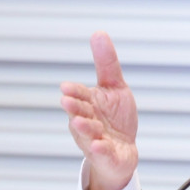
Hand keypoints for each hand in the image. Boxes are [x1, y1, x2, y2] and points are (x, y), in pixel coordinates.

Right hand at [60, 31, 138, 189]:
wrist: (122, 151)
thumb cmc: (115, 118)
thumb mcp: (115, 87)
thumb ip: (106, 63)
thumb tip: (98, 33)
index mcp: (88, 104)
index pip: (79, 95)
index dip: (74, 92)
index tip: (66, 87)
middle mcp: (87, 122)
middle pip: (80, 113)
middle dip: (74, 108)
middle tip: (68, 102)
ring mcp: (95, 140)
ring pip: (87, 134)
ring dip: (84, 127)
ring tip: (80, 122)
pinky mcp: (106, 156)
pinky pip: (102, 153)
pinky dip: (100, 149)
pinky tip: (98, 145)